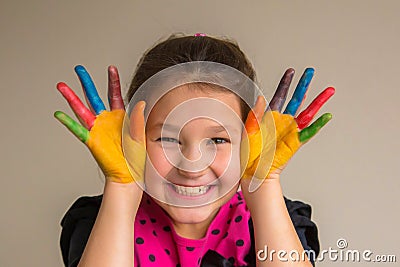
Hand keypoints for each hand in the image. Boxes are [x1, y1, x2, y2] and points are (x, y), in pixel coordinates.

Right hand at [54, 65, 145, 182]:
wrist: (129, 174)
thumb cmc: (136, 157)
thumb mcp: (140, 135)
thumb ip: (138, 119)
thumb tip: (141, 103)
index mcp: (120, 117)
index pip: (115, 95)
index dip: (113, 81)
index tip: (111, 68)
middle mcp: (106, 120)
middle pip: (93, 97)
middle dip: (86, 83)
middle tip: (79, 69)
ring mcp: (97, 129)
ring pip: (82, 110)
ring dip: (72, 98)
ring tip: (61, 86)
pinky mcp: (91, 141)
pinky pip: (78, 130)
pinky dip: (68, 123)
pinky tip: (59, 114)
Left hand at [241, 68, 334, 191]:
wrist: (253, 171)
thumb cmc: (248, 153)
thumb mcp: (248, 130)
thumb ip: (255, 114)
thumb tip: (261, 97)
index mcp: (269, 116)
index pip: (280, 95)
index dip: (285, 83)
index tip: (291, 71)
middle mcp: (282, 121)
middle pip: (296, 99)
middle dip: (303, 85)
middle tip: (310, 72)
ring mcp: (290, 131)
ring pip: (307, 112)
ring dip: (317, 101)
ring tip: (329, 90)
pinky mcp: (295, 142)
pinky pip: (309, 132)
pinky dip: (318, 124)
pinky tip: (327, 116)